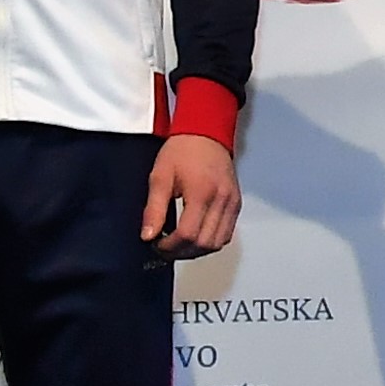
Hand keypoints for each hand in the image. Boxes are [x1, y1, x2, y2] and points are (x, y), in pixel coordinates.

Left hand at [141, 133, 240, 259]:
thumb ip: (154, 209)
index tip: (156, 244)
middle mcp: (221, 199)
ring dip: (197, 250)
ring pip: (218, 243)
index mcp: (201, 192)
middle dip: (181, 252)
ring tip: (179, 244)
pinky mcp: (236, 203)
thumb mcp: (160, 176)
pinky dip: (210, 241)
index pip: (187, 234)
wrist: (205, 133)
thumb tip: (148, 235)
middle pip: (204, 243)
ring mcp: (232, 202)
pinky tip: (196, 235)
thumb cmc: (182, 150)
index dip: (169, 246)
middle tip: (165, 247)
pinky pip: (227, 234)